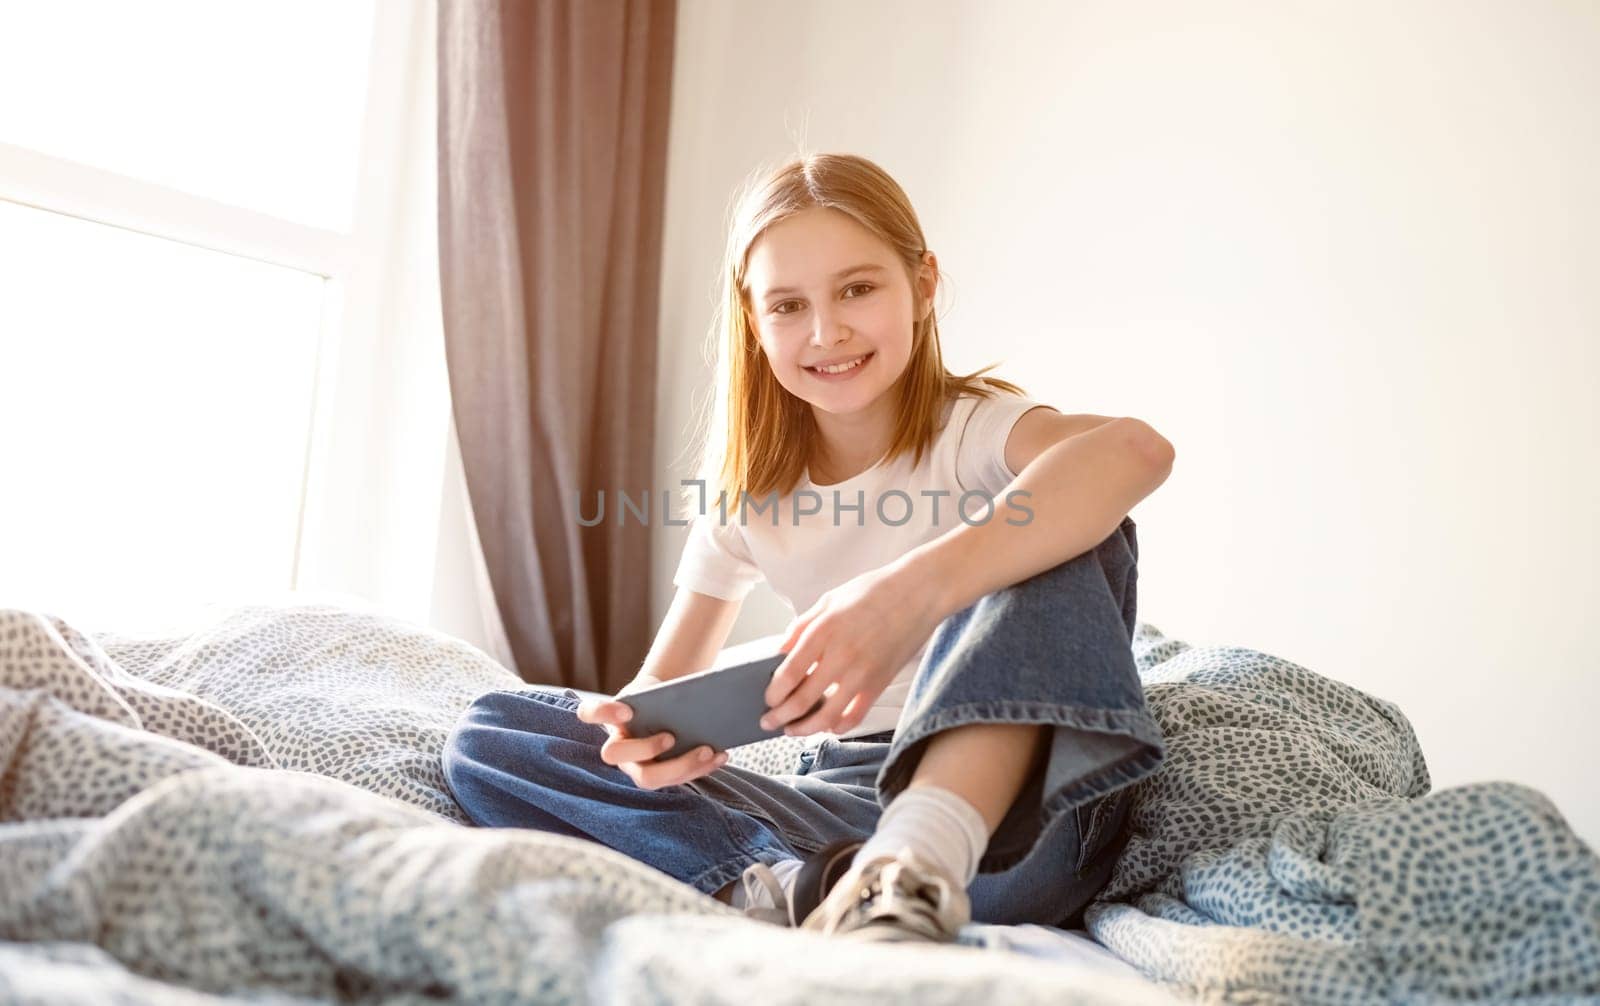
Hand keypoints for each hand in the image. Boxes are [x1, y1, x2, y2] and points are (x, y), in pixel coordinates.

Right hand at [576, 685, 729, 789]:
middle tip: (670, 737)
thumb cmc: (659, 696)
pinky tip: (721, 755)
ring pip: (649, 778)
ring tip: (708, 750)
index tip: (627, 709)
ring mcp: (638, 766)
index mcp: (611, 718)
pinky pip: (678, 779)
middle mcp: (619, 747)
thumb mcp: (653, 687)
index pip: (590, 713)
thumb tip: (673, 691)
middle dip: (644, 748)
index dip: (603, 712)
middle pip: (616, 756)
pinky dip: (702, 768)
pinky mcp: (663, 776)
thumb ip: (653, 689)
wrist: (672, 707)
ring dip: (681, 765)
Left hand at [760, 558, 945, 736]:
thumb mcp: (830, 599)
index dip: (773, 693)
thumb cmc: (875, 591)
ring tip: (792, 730)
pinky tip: (829, 726)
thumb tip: (781, 650)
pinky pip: (856, 715)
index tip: (767, 699)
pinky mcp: (881, 683)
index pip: (789, 674)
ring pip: (827, 716)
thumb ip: (803, 625)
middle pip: (802, 700)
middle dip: (780, 717)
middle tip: (769, 722)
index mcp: (824, 630)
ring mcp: (863, 673)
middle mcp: (841, 655)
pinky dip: (839, 726)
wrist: (920, 592)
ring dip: (805, 729)